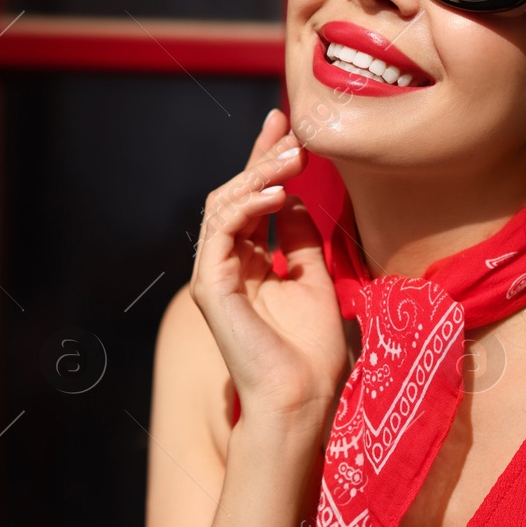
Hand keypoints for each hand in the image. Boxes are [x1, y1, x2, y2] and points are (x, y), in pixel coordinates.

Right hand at [190, 108, 347, 426]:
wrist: (302, 398)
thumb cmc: (312, 352)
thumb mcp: (316, 280)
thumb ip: (304, 241)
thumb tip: (300, 199)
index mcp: (250, 264)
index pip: (253, 201)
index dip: (266, 162)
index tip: (287, 128)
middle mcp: (227, 265)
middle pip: (235, 195)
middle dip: (262, 159)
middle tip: (292, 133)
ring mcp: (215, 274)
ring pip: (224, 205)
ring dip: (259, 176)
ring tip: (292, 159)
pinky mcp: (209, 286)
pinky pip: (221, 232)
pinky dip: (248, 207)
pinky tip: (278, 194)